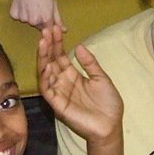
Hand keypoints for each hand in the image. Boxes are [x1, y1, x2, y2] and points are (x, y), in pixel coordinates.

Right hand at [8, 0, 63, 29]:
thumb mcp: (53, 2)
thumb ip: (58, 18)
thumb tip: (64, 30)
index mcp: (46, 18)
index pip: (49, 30)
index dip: (49, 24)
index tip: (48, 16)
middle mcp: (33, 21)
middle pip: (38, 26)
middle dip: (40, 19)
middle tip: (39, 5)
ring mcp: (22, 18)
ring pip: (28, 21)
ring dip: (30, 15)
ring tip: (31, 2)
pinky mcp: (13, 14)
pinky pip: (19, 17)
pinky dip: (21, 11)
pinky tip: (23, 1)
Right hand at [37, 24, 123, 145]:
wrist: (110, 126)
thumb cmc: (108, 104)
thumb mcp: (101, 78)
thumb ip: (90, 63)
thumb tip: (78, 46)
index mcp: (73, 75)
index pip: (60, 56)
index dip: (57, 43)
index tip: (54, 28)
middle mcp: (63, 82)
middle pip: (51, 61)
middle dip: (48, 46)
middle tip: (46, 29)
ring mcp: (59, 92)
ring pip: (45, 72)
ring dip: (43, 57)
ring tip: (42, 41)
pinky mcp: (57, 104)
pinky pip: (47, 89)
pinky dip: (44, 77)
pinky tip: (45, 64)